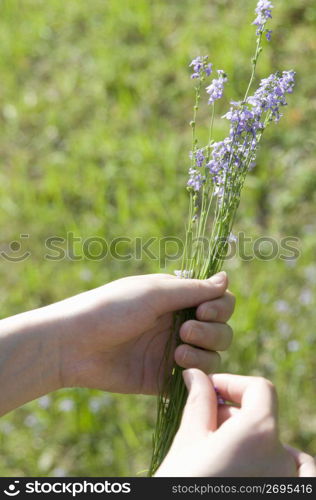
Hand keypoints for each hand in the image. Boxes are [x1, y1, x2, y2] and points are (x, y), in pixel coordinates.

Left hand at [57, 272, 233, 393]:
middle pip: (222, 329)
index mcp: (177, 299)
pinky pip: (197, 377)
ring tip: (177, 351)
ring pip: (214, 354)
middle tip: (185, 331)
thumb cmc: (112, 309)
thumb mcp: (155, 293)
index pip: (219, 301)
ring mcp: (173, 351)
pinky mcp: (165, 377)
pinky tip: (178, 367)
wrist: (74, 344)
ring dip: (205, 352)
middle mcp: (179, 323)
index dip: (220, 307)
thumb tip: (227, 277)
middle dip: (212, 331)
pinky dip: (197, 372)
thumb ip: (194, 290)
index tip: (203, 310)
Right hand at [156, 369, 315, 476]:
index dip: (233, 384)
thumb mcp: (188, 441)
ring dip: (257, 443)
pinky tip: (258, 472)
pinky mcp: (289, 498)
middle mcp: (284, 459)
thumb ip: (200, 401)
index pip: (260, 390)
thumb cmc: (181, 485)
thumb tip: (196, 374)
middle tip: (205, 427)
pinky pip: (302, 479)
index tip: (210, 390)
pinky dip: (284, 469)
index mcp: (259, 433)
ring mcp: (290, 485)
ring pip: (284, 451)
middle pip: (266, 419)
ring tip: (224, 454)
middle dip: (235, 415)